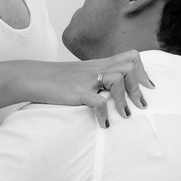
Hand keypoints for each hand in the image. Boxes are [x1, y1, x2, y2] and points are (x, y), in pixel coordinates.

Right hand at [26, 51, 153, 127]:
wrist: (33, 77)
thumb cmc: (57, 79)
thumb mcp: (82, 73)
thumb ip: (99, 75)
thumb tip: (116, 88)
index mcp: (100, 64)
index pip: (131, 57)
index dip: (143, 72)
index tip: (147, 87)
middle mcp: (96, 68)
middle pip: (129, 66)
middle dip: (139, 86)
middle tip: (141, 104)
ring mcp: (87, 80)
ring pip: (117, 79)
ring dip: (124, 100)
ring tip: (125, 115)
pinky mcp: (77, 92)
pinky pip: (98, 102)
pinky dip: (104, 114)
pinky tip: (104, 124)